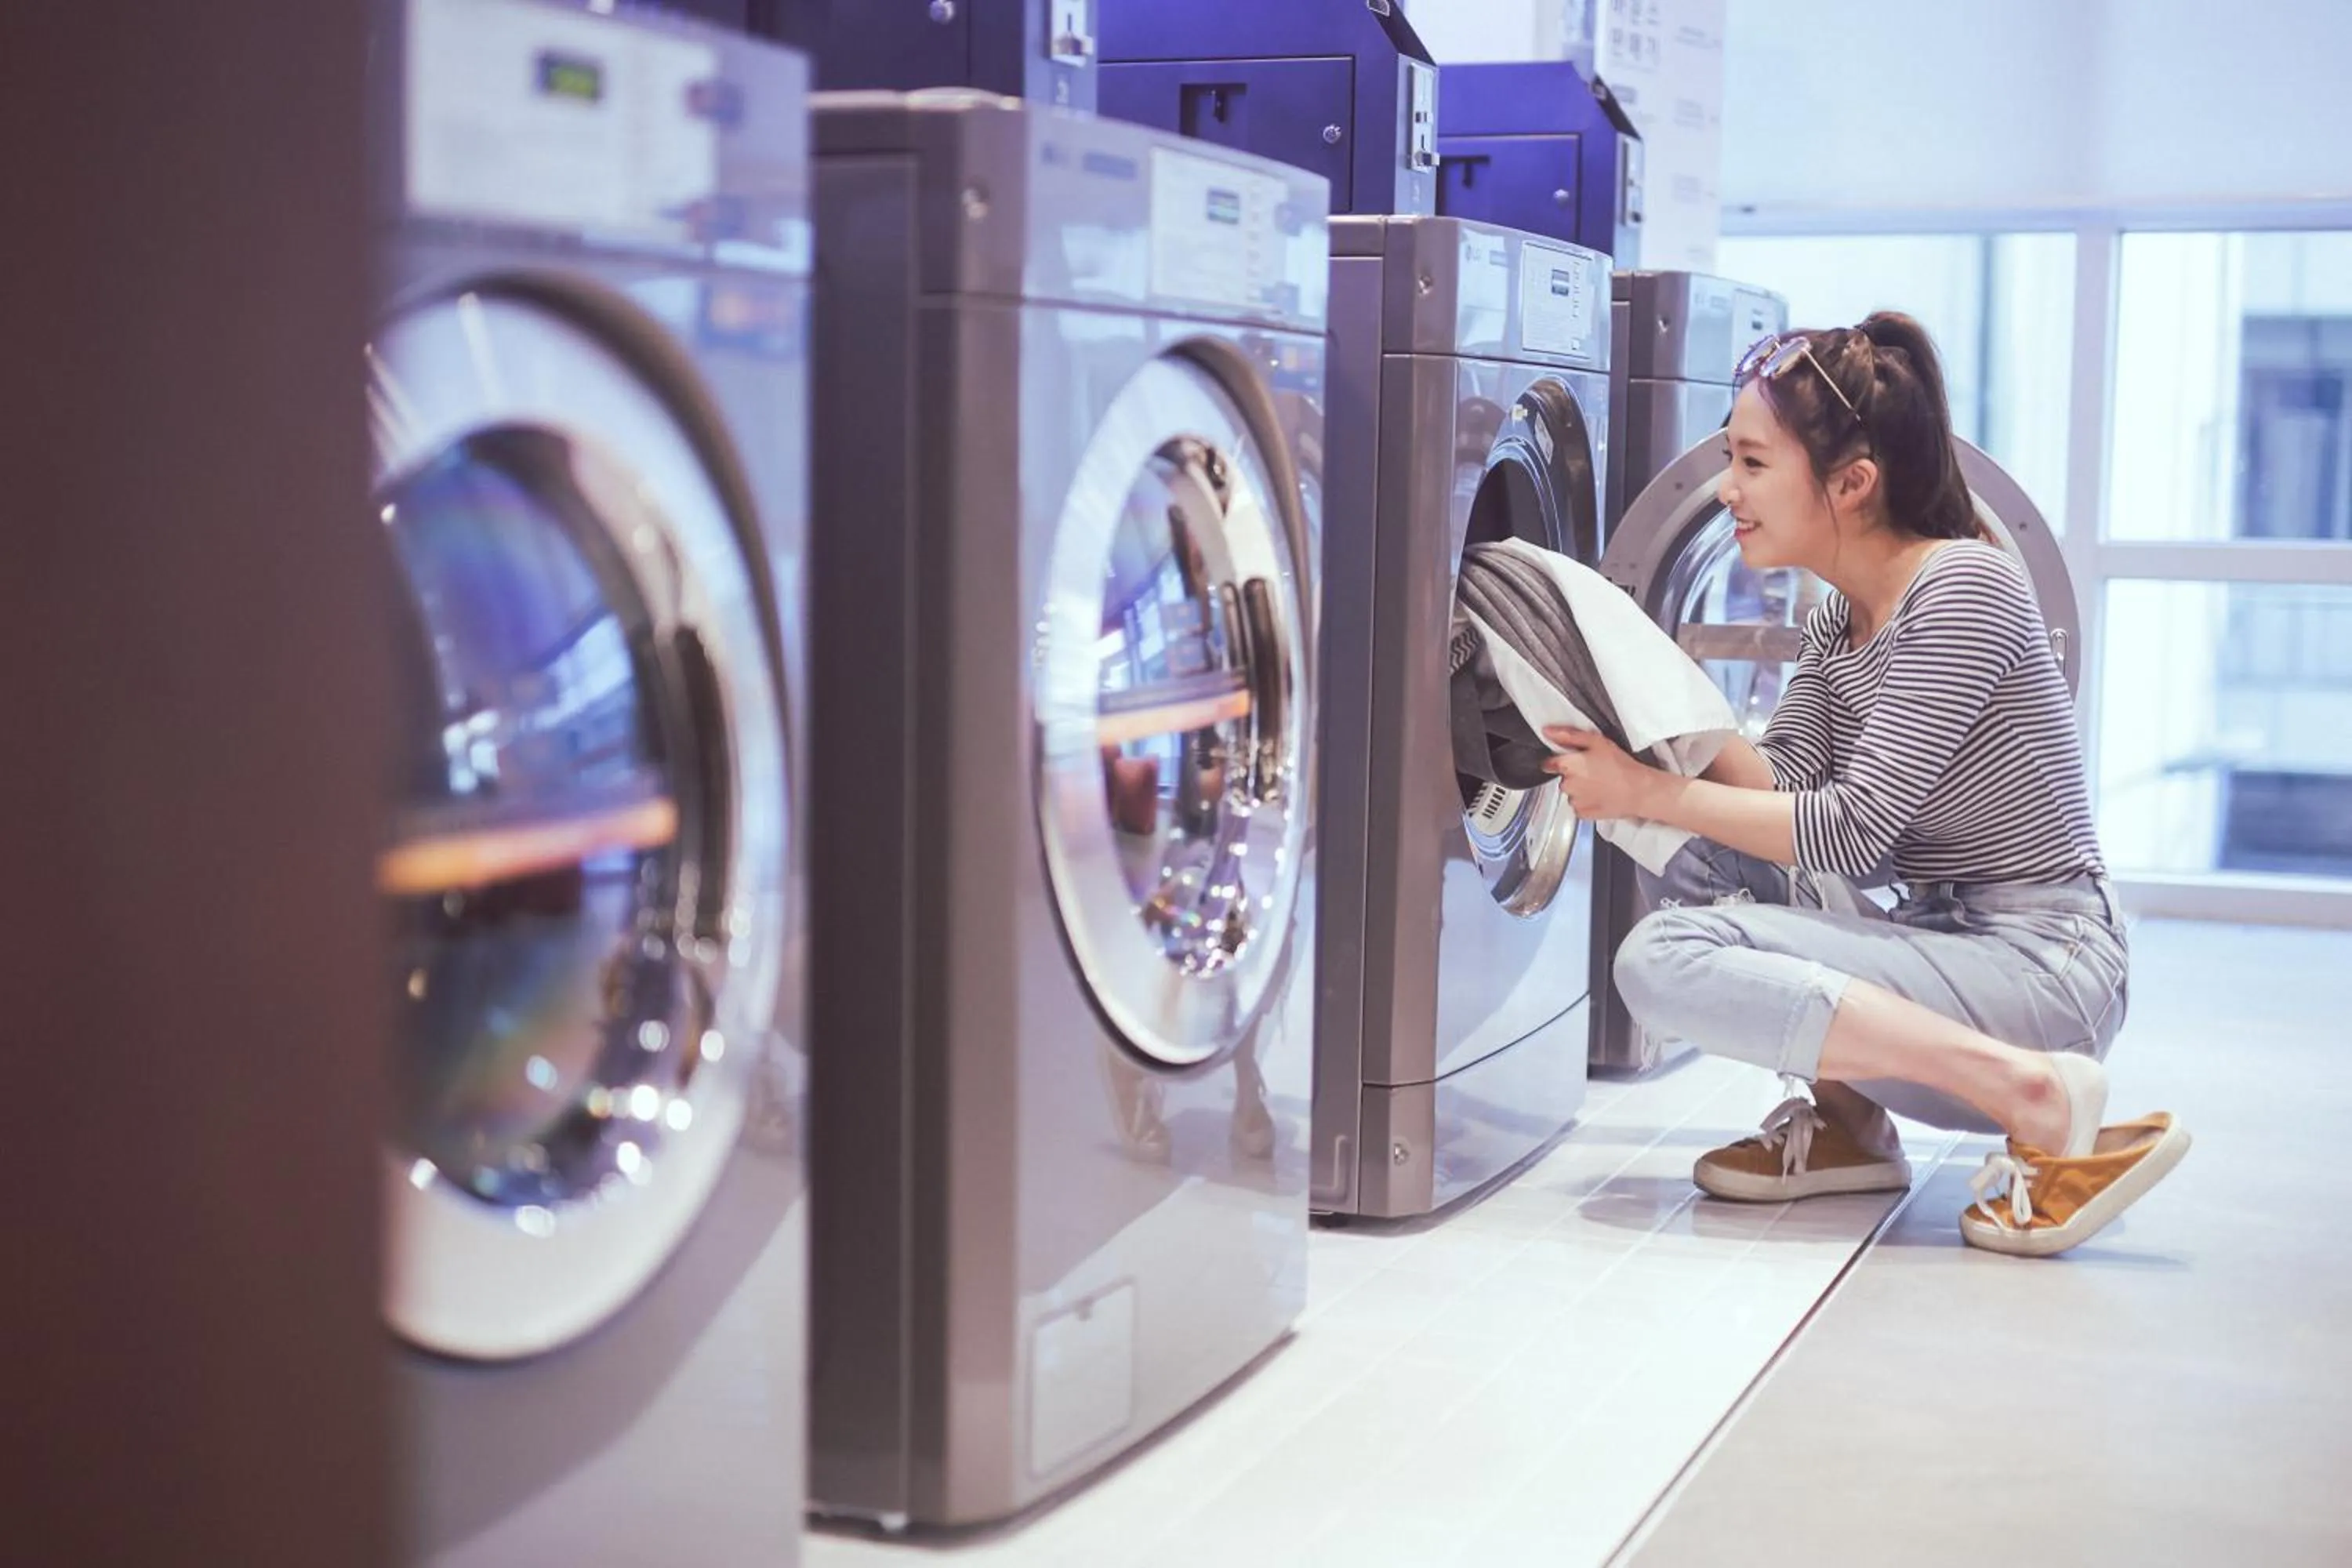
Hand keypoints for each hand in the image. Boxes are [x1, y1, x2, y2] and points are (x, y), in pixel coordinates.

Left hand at [1542, 726, 1661, 821]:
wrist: (1638, 791)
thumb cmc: (1620, 765)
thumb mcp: (1596, 741)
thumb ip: (1569, 736)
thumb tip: (1548, 732)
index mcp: (1567, 766)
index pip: (1548, 763)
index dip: (1559, 760)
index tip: (1573, 760)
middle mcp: (1566, 785)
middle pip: (1562, 778)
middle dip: (1574, 774)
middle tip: (1594, 770)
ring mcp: (1574, 801)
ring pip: (1571, 792)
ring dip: (1580, 788)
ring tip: (1600, 783)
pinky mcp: (1582, 813)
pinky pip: (1578, 805)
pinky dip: (1586, 801)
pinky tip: (1600, 795)